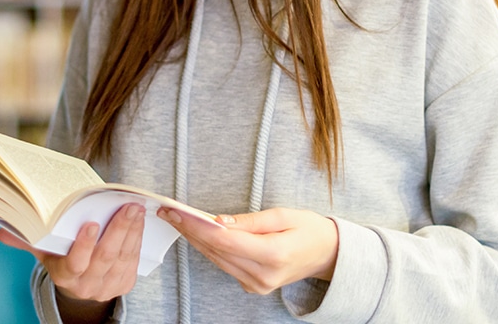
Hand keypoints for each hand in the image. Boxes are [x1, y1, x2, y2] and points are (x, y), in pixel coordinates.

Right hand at [0, 203, 145, 306]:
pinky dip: (137, 239)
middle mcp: (86, 285)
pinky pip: (133, 261)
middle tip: (127, 206)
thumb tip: (1, 231)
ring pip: (122, 257)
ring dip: (132, 231)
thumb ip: (25, 240)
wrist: (80, 285)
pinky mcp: (124, 284)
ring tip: (136, 208)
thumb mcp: (43, 250)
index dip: (84, 245)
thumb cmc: (61, 257)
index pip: (76, 263)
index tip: (91, 223)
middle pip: (105, 257)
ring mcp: (107, 286)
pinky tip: (140, 222)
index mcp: (65, 275)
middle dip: (118, 230)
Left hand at [158, 206, 337, 294]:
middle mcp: (263, 276)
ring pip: (217, 260)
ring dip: (196, 240)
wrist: (328, 254)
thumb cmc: (310, 230)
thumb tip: (219, 221)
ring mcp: (257, 285)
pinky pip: (226, 265)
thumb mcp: (284, 214)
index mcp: (273, 255)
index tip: (178, 211)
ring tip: (177, 219)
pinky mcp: (253, 286)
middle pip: (217, 251)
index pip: (225, 241)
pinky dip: (211, 249)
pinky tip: (198, 233)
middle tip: (169, 211)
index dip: (198, 226)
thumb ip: (251, 220)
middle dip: (191, 230)